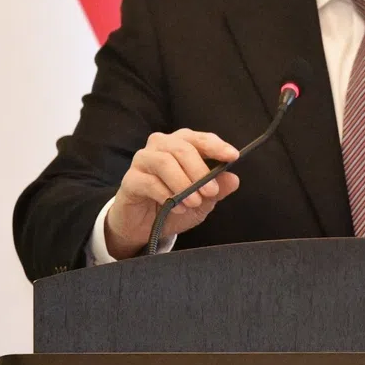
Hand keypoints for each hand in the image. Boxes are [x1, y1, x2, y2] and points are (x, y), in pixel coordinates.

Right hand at [104, 129, 240, 259]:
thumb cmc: (176, 205)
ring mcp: (144, 160)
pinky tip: (177, 208)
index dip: (217, 146)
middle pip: (182, 148)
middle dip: (200, 170)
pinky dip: (167, 195)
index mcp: (182, 144)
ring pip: (165, 162)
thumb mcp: (204, 201)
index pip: (201, 139)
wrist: (145, 225)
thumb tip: (234, 179)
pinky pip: (149, 182)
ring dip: (183, 184)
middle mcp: (162, 145)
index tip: (233, 156)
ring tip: (194, 202)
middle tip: (211, 192)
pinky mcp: (131, 179)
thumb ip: (218, 189)